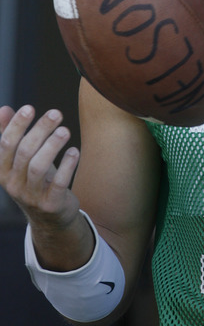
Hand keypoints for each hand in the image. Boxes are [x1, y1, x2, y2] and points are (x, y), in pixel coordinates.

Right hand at [0, 105, 80, 228]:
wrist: (49, 217)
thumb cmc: (34, 179)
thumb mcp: (21, 159)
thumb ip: (11, 134)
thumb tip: (2, 109)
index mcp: (3, 171)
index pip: (5, 144)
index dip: (16, 125)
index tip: (30, 107)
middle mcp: (13, 184)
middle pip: (24, 152)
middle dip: (40, 130)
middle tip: (56, 113)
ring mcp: (31, 196)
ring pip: (38, 168)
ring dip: (52, 146)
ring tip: (65, 130)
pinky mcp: (51, 204)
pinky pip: (58, 184)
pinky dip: (66, 166)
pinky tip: (75, 151)